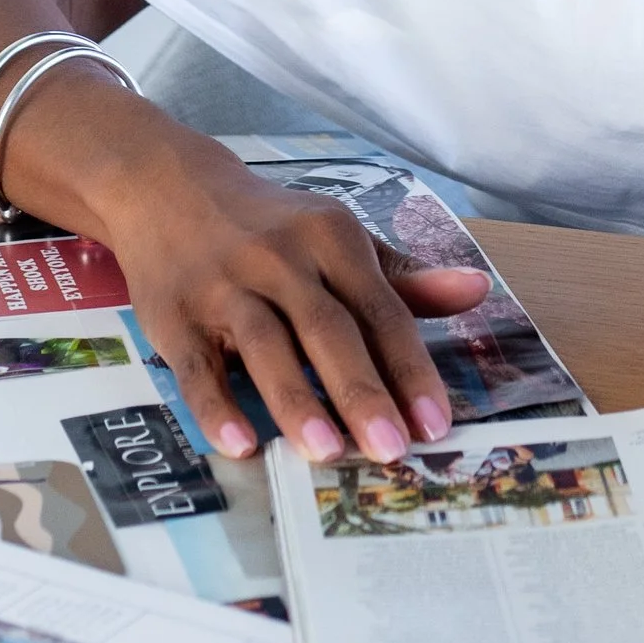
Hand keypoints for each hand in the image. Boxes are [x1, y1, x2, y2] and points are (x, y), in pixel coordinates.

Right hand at [87, 124, 490, 462]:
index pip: (380, 309)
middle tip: (393, 451)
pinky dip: (217, 408)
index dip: (410, 368)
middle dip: (362, 392)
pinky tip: (241, 446)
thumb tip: (476, 291)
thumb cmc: (272, 227)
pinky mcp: (174, 317)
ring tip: (328, 453)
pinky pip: (198, 367)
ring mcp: (223, 287)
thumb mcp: (338, 238)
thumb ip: (402, 277)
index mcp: (330, 237)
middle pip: (327, 329)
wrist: (167, 189)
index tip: (437, 424)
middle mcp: (279, 259)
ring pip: (266, 346)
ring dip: (295, 400)